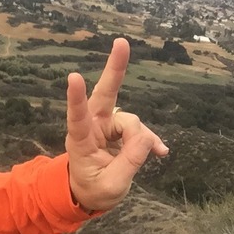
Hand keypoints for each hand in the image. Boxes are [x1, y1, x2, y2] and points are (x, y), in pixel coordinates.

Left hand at [65, 38, 168, 211]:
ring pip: (131, 121)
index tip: (73, 77)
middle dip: (115, 68)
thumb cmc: (93, 188)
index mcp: (80, 141)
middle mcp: (92, 126)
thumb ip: (129, 162)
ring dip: (142, 137)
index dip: (76, 98)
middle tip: (121, 42)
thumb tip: (148, 140)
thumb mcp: (111, 185)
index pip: (76, 117)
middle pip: (105, 94)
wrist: (90, 191)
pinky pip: (140, 130)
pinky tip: (160, 152)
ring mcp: (106, 124)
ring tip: (151, 156)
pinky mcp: (119, 129)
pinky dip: (150, 141)